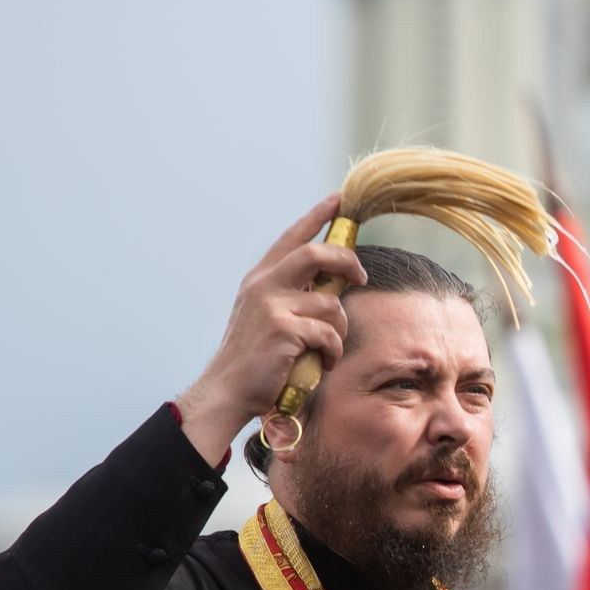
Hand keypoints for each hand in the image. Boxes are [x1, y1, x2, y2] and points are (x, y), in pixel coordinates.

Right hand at [174, 194, 365, 463]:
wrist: (228, 390)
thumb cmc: (255, 359)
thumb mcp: (267, 316)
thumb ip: (291, 296)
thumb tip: (333, 286)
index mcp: (260, 279)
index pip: (292, 238)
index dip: (317, 217)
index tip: (338, 200)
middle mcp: (264, 285)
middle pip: (316, 254)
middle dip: (346, 261)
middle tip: (360, 276)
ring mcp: (272, 306)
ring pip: (331, 303)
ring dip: (339, 330)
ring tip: (327, 349)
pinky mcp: (283, 330)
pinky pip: (328, 333)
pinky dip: (332, 351)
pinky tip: (321, 363)